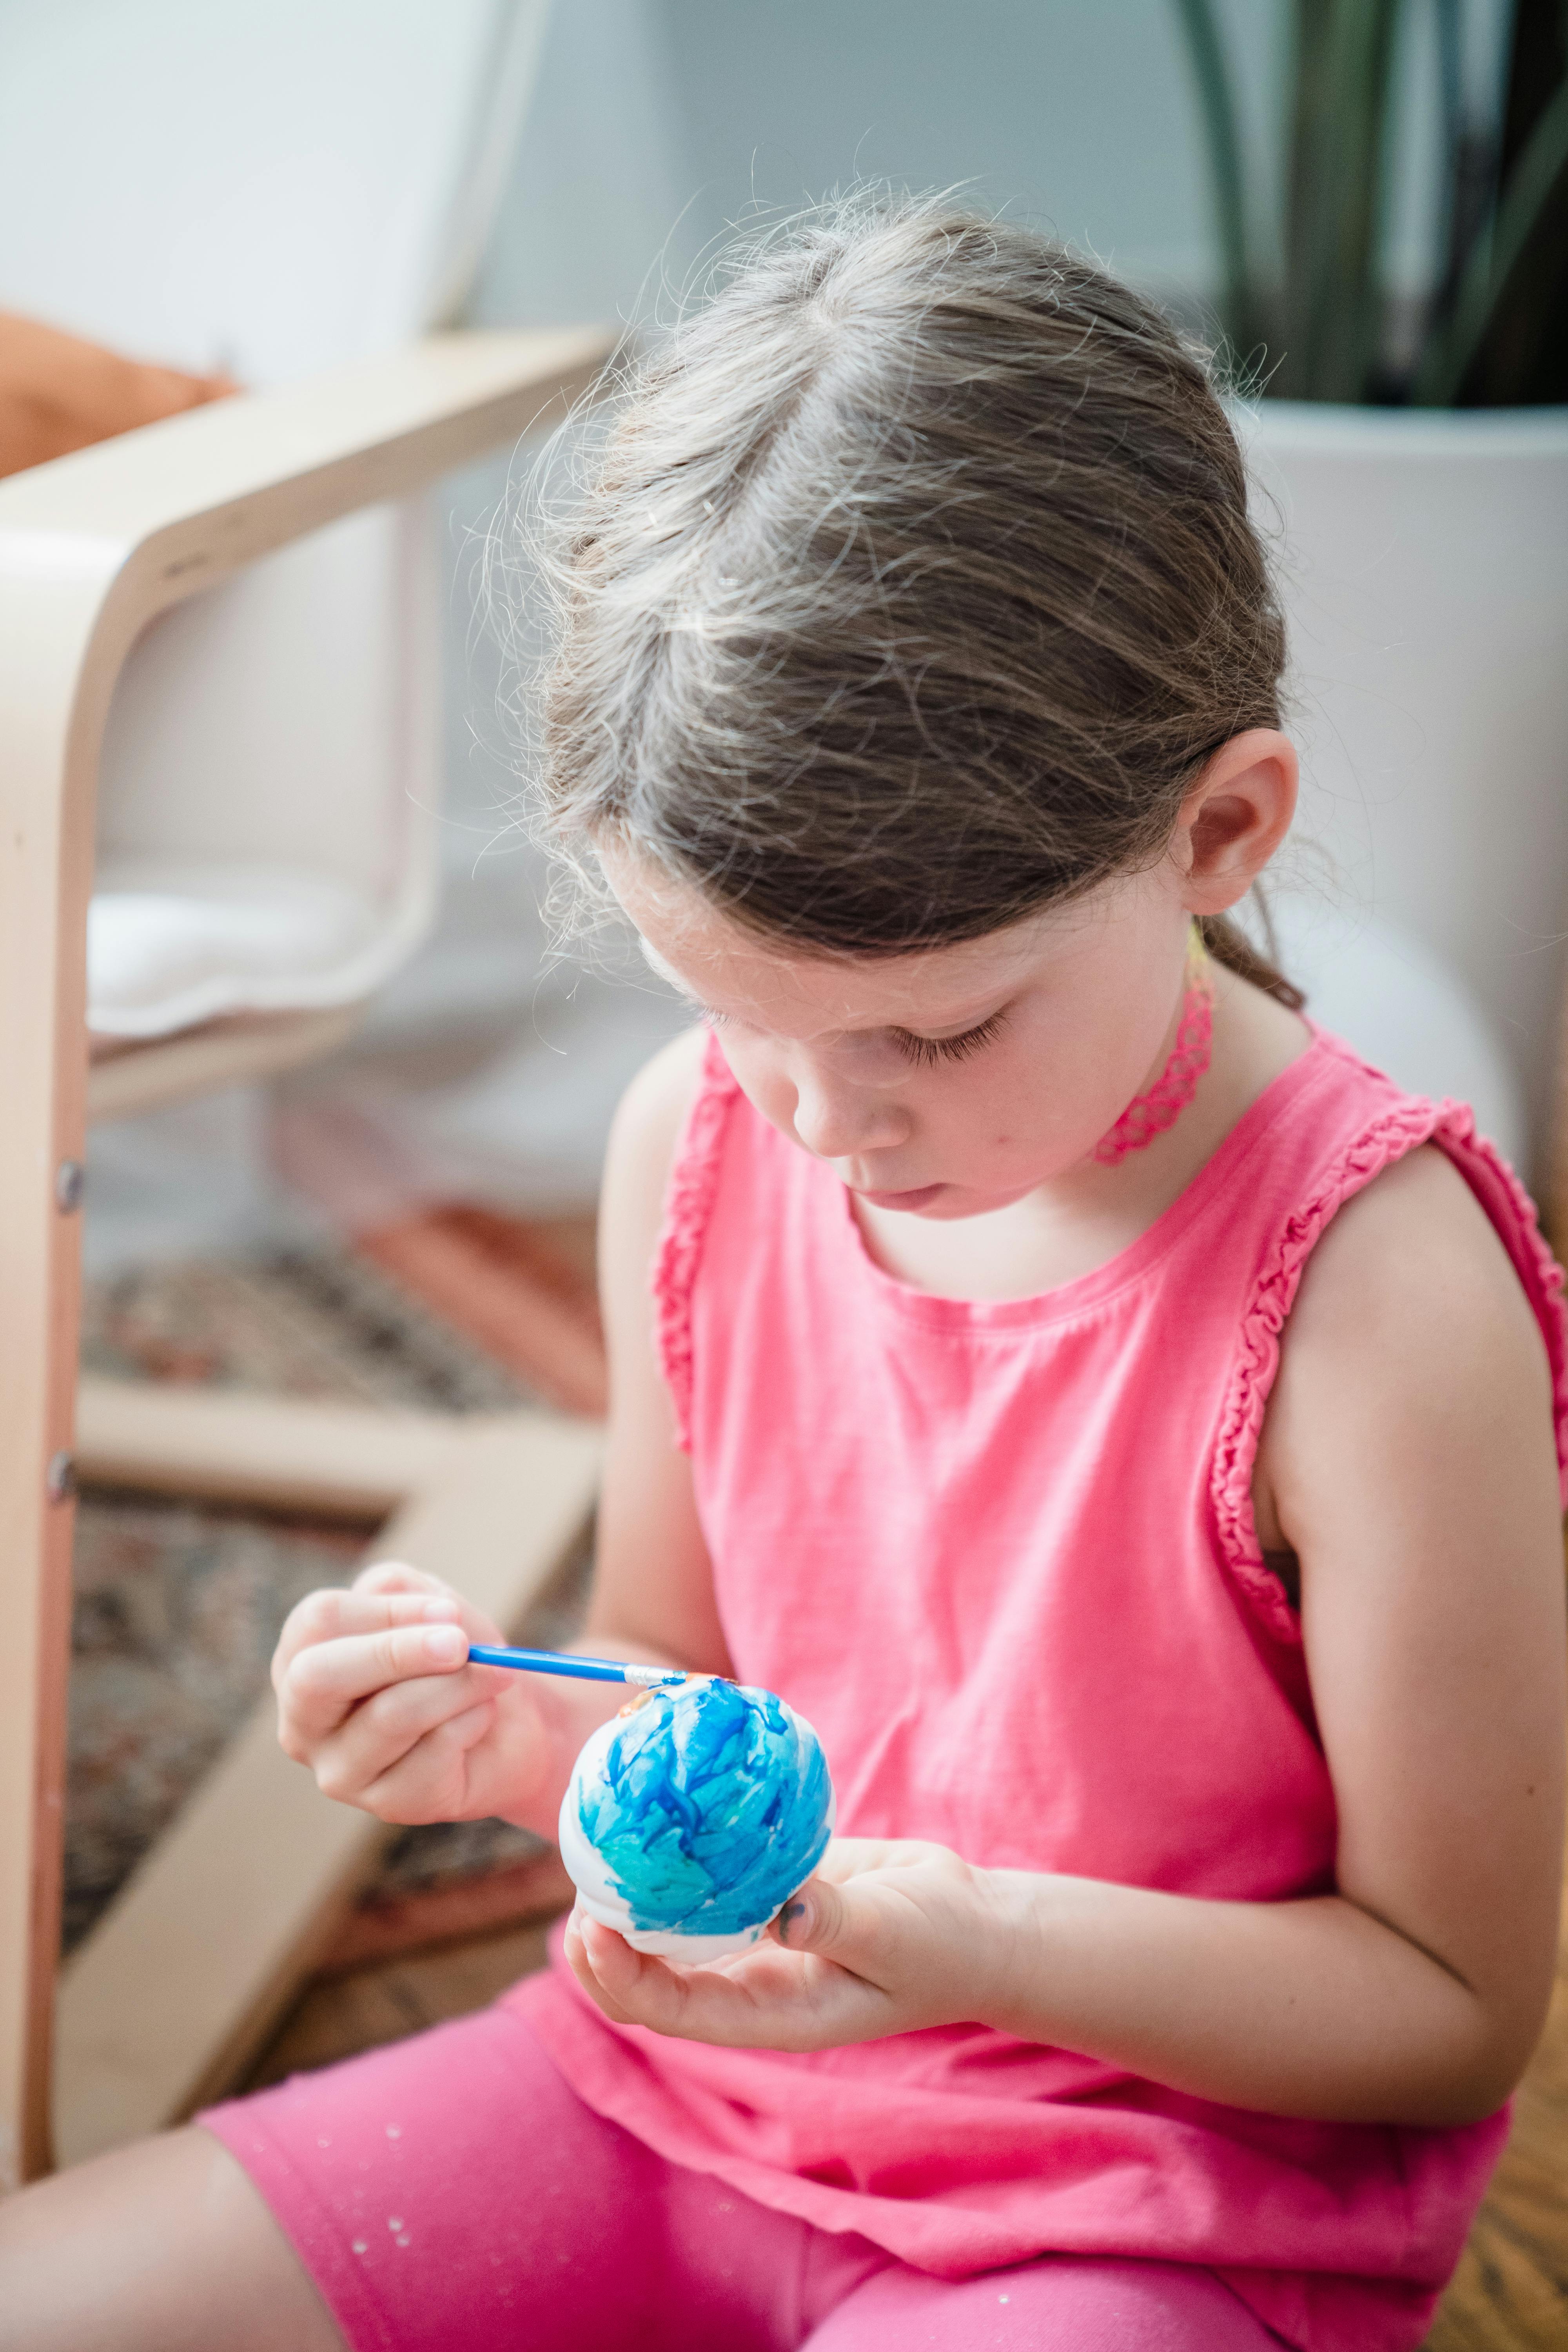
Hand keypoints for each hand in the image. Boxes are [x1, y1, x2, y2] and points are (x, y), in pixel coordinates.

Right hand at [272, 1560, 552, 1825]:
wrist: (510, 1723)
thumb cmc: (455, 1658)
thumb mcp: (429, 1608)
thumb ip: (409, 1593)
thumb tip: (432, 1619)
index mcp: (300, 1659)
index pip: (317, 1620)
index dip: (387, 1608)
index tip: (447, 1612)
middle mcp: (304, 1721)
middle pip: (318, 1677)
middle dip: (398, 1651)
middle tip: (459, 1643)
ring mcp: (339, 1770)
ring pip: (390, 1714)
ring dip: (457, 1685)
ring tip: (493, 1674)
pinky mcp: (388, 1803)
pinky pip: (434, 1749)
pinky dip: (474, 1719)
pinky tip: (480, 1719)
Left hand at [563, 1837, 1013, 2050]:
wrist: (975, 1923)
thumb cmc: (941, 1943)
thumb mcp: (894, 1932)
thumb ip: (838, 1922)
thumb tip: (786, 1910)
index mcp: (769, 2013)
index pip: (670, 2011)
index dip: (620, 1975)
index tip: (589, 1923)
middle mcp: (748, 1982)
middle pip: (647, 1978)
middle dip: (601, 1941)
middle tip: (578, 1877)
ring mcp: (753, 1938)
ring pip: (665, 1930)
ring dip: (627, 1898)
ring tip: (598, 1842)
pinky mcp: (767, 1893)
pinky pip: (705, 1883)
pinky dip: (676, 1861)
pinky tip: (660, 1813)